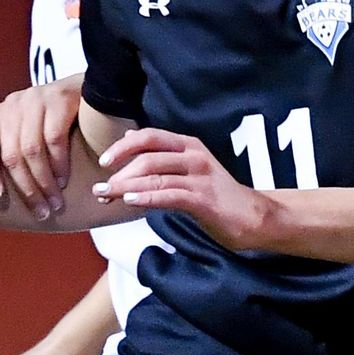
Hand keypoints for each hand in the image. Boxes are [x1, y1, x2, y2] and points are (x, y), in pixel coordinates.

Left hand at [0, 78, 83, 220]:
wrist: (91, 89)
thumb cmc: (52, 115)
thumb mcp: (22, 125)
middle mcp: (13, 105)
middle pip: (11, 154)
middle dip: (26, 188)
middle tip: (40, 211)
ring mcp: (36, 100)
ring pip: (32, 150)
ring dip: (44, 181)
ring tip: (54, 202)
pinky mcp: (60, 99)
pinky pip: (54, 139)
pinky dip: (59, 164)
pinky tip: (65, 180)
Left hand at [94, 129, 274, 247]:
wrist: (254, 218)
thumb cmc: (217, 196)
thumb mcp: (189, 169)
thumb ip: (161, 156)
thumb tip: (128, 138)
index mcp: (189, 145)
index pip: (150, 137)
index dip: (123, 147)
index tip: (103, 161)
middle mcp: (194, 156)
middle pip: (148, 156)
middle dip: (119, 171)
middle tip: (99, 188)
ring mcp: (200, 177)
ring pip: (155, 176)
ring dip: (125, 187)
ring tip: (105, 196)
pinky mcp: (204, 199)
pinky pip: (169, 195)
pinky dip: (146, 197)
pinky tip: (129, 202)